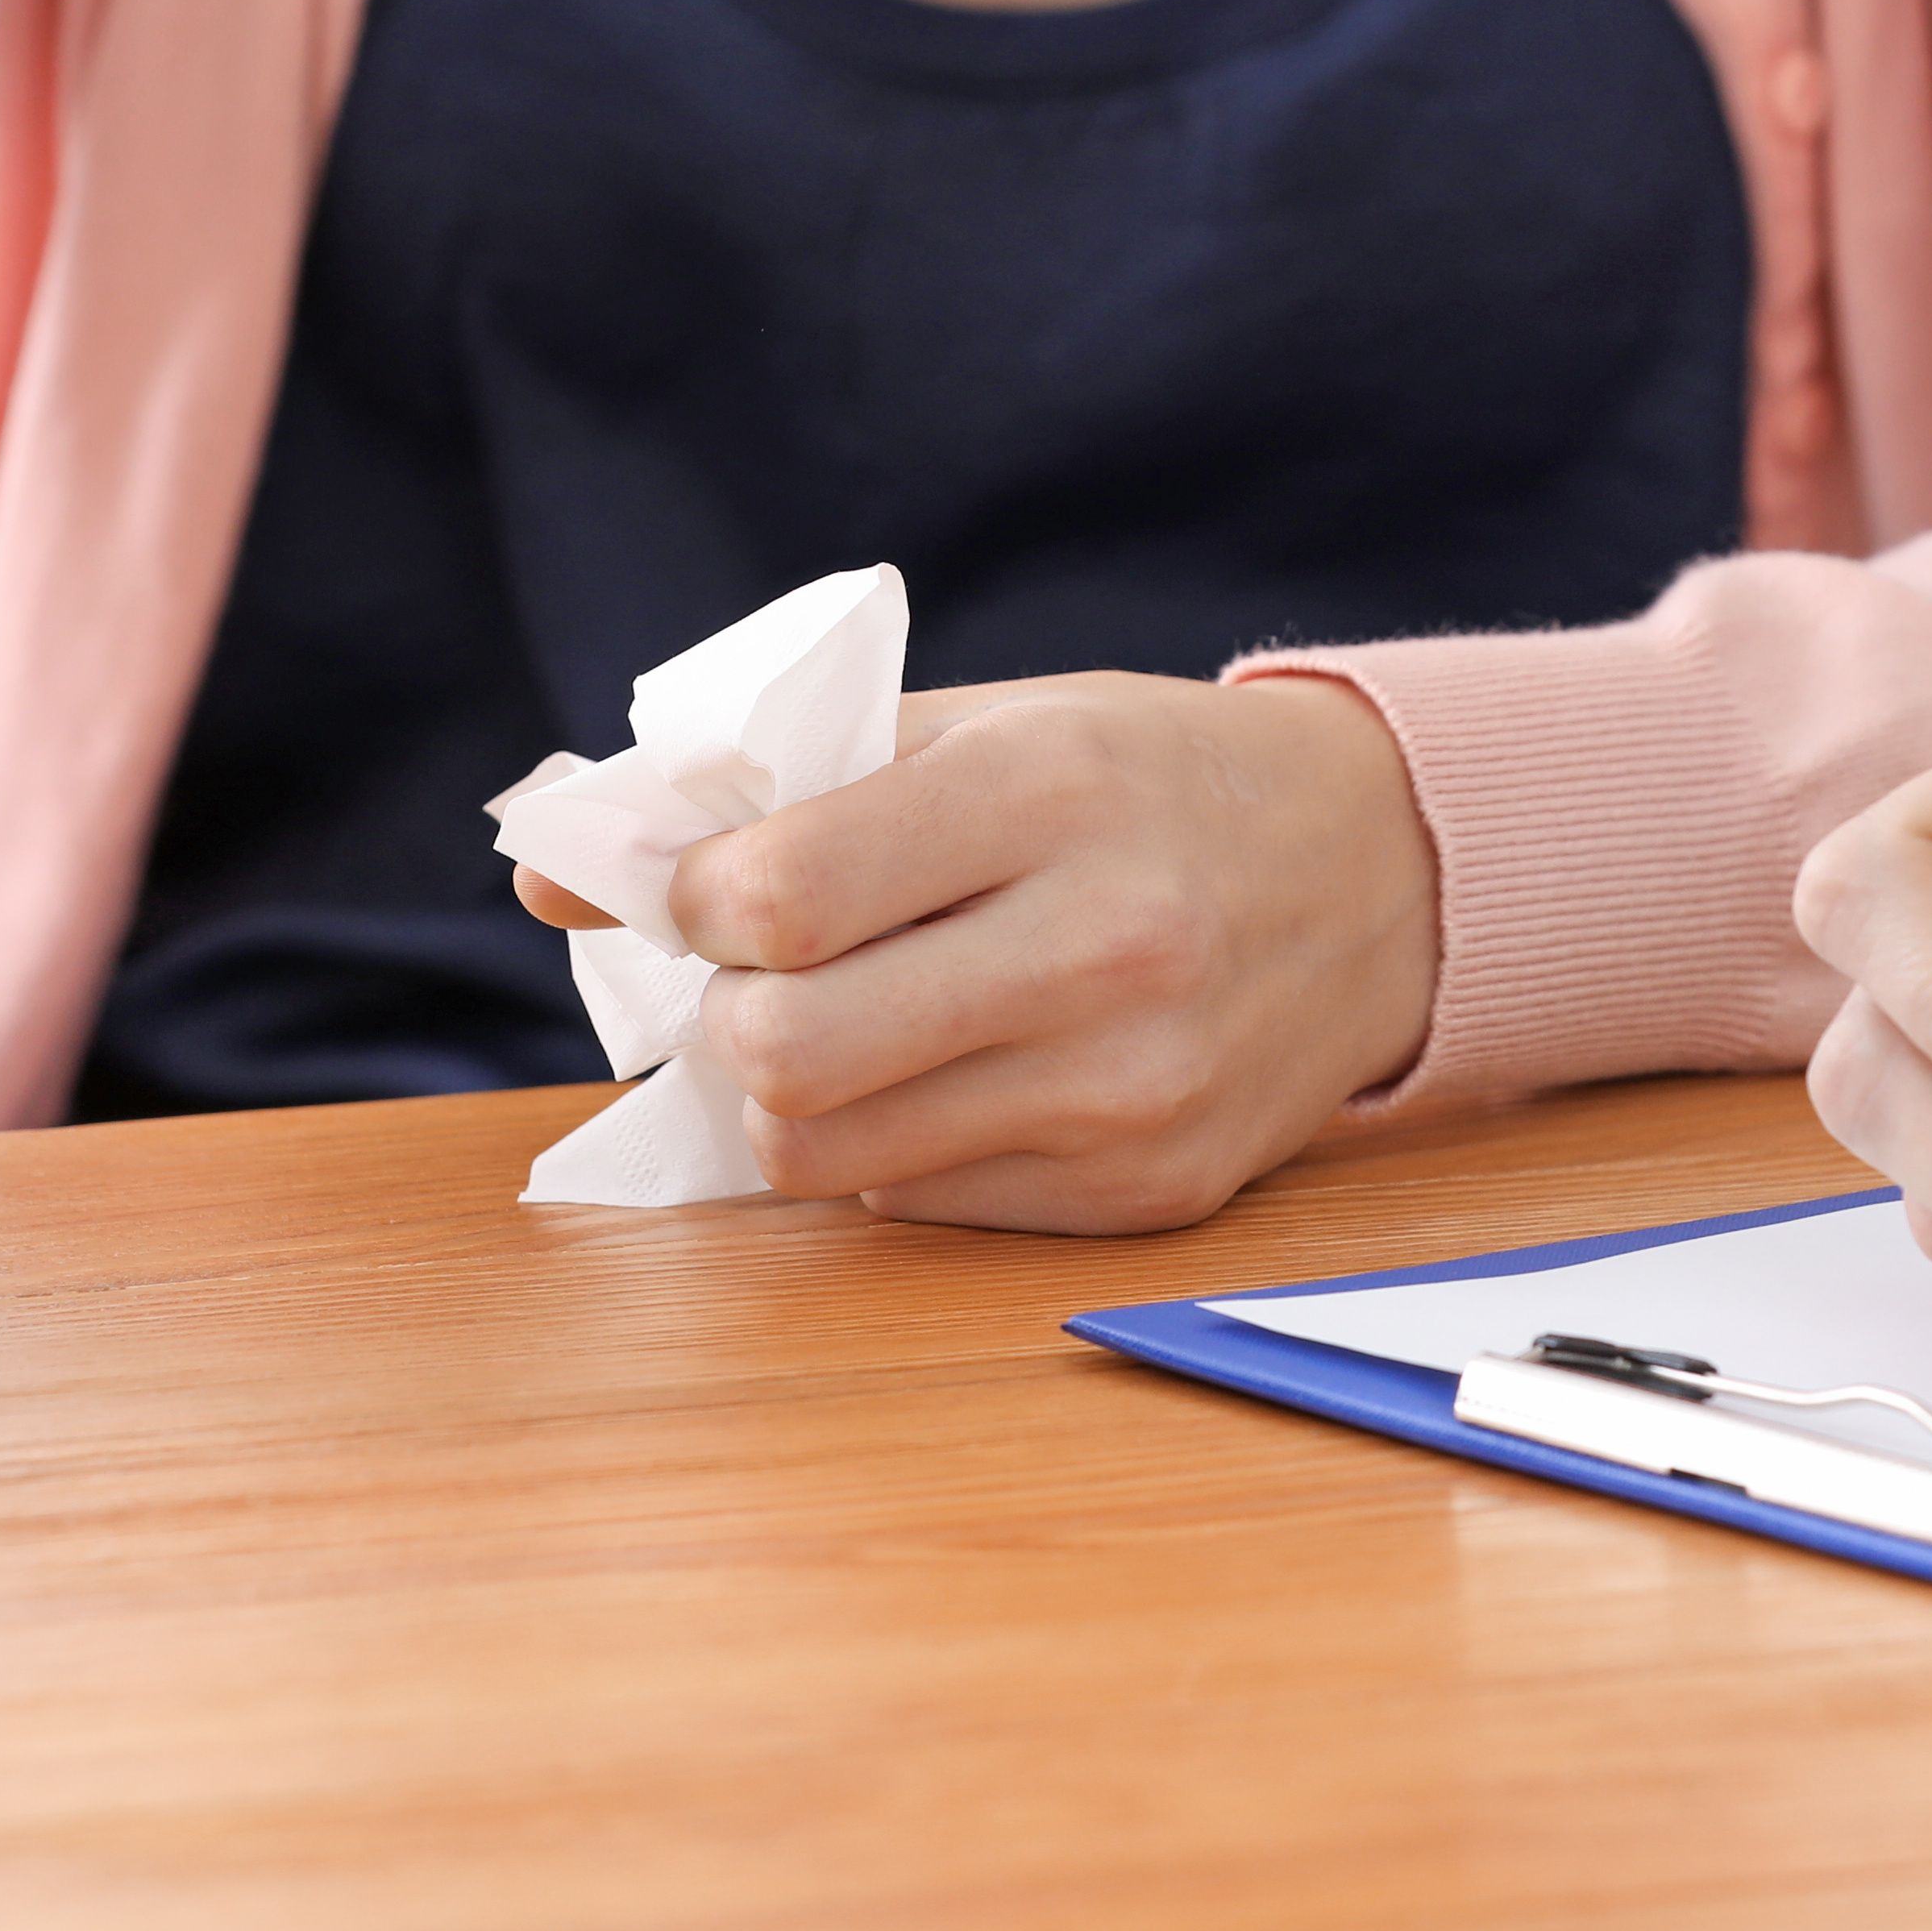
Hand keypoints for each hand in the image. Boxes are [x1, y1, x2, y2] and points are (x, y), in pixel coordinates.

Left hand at [519, 672, 1437, 1231]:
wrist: (1380, 877)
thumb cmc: (1144, 782)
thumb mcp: (988, 724)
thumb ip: (777, 785)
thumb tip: (550, 866)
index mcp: (1049, 792)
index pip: (780, 897)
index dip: (697, 903)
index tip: (715, 891)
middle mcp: (1104, 946)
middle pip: (787, 1052)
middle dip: (731, 1018)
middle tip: (766, 977)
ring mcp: (1132, 1087)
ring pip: (829, 1156)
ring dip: (794, 1096)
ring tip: (847, 1025)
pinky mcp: (1147, 1191)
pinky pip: (920, 1206)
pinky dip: (893, 1147)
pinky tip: (952, 1071)